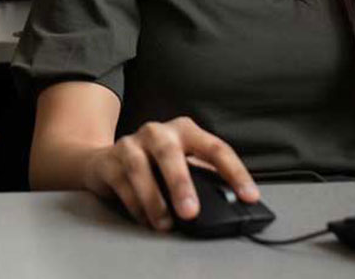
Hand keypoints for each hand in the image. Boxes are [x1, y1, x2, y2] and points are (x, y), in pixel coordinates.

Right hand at [83, 117, 258, 231]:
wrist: (105, 160)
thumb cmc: (154, 163)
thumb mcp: (183, 162)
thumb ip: (203, 177)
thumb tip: (229, 203)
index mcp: (185, 130)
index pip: (215, 148)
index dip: (234, 172)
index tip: (249, 195)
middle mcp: (157, 132)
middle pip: (170, 154)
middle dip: (181, 184)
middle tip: (191, 212)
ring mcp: (131, 144)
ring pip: (141, 170)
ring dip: (154, 200)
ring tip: (165, 223)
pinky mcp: (110, 160)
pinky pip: (123, 185)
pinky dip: (137, 206)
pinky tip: (147, 219)